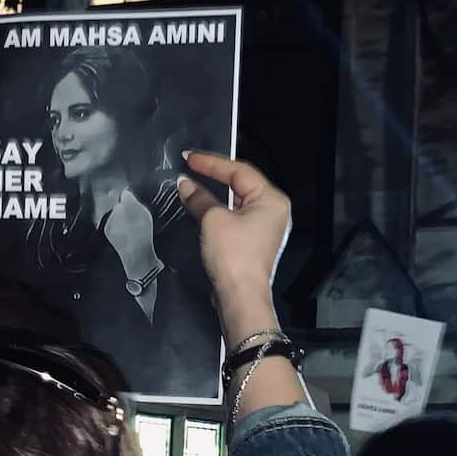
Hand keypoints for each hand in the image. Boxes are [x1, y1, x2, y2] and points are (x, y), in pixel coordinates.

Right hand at [177, 154, 291, 339]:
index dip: (211, 162)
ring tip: (192, 181)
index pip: (239, 171)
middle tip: (189, 164)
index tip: (187, 157)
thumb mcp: (213, 221)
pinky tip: (202, 204)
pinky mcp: (253, 241)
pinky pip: (235, 215)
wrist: (240, 298)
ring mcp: (265, 226)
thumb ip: (199, 198)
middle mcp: (273, 209)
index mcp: (271, 199)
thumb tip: (184, 184)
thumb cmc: (233, 255)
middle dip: (214, 174)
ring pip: (237, 200)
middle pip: (241, 183)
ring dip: (214, 192)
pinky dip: (218, 208)